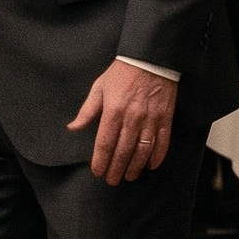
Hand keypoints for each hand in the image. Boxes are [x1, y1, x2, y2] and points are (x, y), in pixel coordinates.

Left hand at [69, 58, 177, 184]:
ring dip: (135, 166)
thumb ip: (87, 111)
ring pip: (143, 149)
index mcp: (113, 111)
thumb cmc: (122, 71)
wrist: (150, 58)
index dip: (100, 160)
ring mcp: (150, 118)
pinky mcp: (165, 117)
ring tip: (130, 176)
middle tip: (112, 180)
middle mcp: (132, 117)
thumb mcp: (99, 88)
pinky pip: (162, 141)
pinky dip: (157, 156)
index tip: (98, 171)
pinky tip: (151, 165)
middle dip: (117, 168)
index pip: (104, 142)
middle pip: (123, 150)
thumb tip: (73, 127)